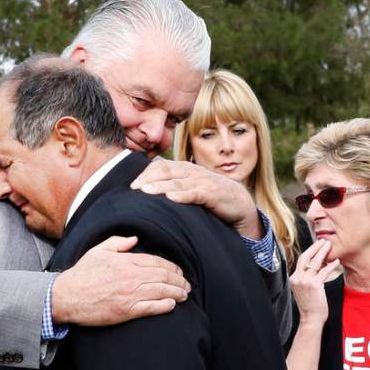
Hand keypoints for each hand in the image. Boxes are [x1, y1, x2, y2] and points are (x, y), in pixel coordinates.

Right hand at [51, 236, 189, 325]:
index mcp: (126, 261)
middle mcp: (131, 277)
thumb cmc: (82, 274)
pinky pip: (151, 307)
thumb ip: (118, 243)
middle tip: (187, 285)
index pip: (157, 262)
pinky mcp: (126, 311)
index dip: (172, 267)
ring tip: (184, 295)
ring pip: (161, 291)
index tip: (179, 271)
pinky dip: (164, 306)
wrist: (67, 296)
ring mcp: (130, 294)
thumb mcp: (98, 251)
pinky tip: (172, 305)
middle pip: (163, 276)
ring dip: (176, 293)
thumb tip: (135, 239)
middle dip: (178, 280)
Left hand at [131, 159, 261, 237]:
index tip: (132, 184)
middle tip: (133, 188)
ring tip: (145, 192)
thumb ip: (174, 185)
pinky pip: (195, 194)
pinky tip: (172, 199)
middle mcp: (191, 172)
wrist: (238, 202)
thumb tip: (149, 192)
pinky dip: (183, 196)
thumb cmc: (210, 195)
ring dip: (160, 187)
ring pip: (177, 183)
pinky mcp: (211, 195)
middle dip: (148, 179)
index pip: (161, 166)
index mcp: (184, 169)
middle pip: (166, 172)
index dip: (145, 173)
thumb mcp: (191, 187)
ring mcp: (202, 182)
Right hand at [289, 240, 338, 325]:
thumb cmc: (310, 305)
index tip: (317, 246)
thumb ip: (307, 278)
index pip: (301, 261)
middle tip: (323, 241)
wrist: (311, 318)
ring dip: (323, 252)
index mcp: (294, 278)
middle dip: (315, 247)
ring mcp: (305, 281)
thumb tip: (317, 266)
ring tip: (330, 246)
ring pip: (315, 262)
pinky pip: (324, 271)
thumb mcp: (304, 289)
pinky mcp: (314, 285)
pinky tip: (336, 261)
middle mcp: (297, 278)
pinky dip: (331, 265)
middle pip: (305, 257)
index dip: (309, 252)